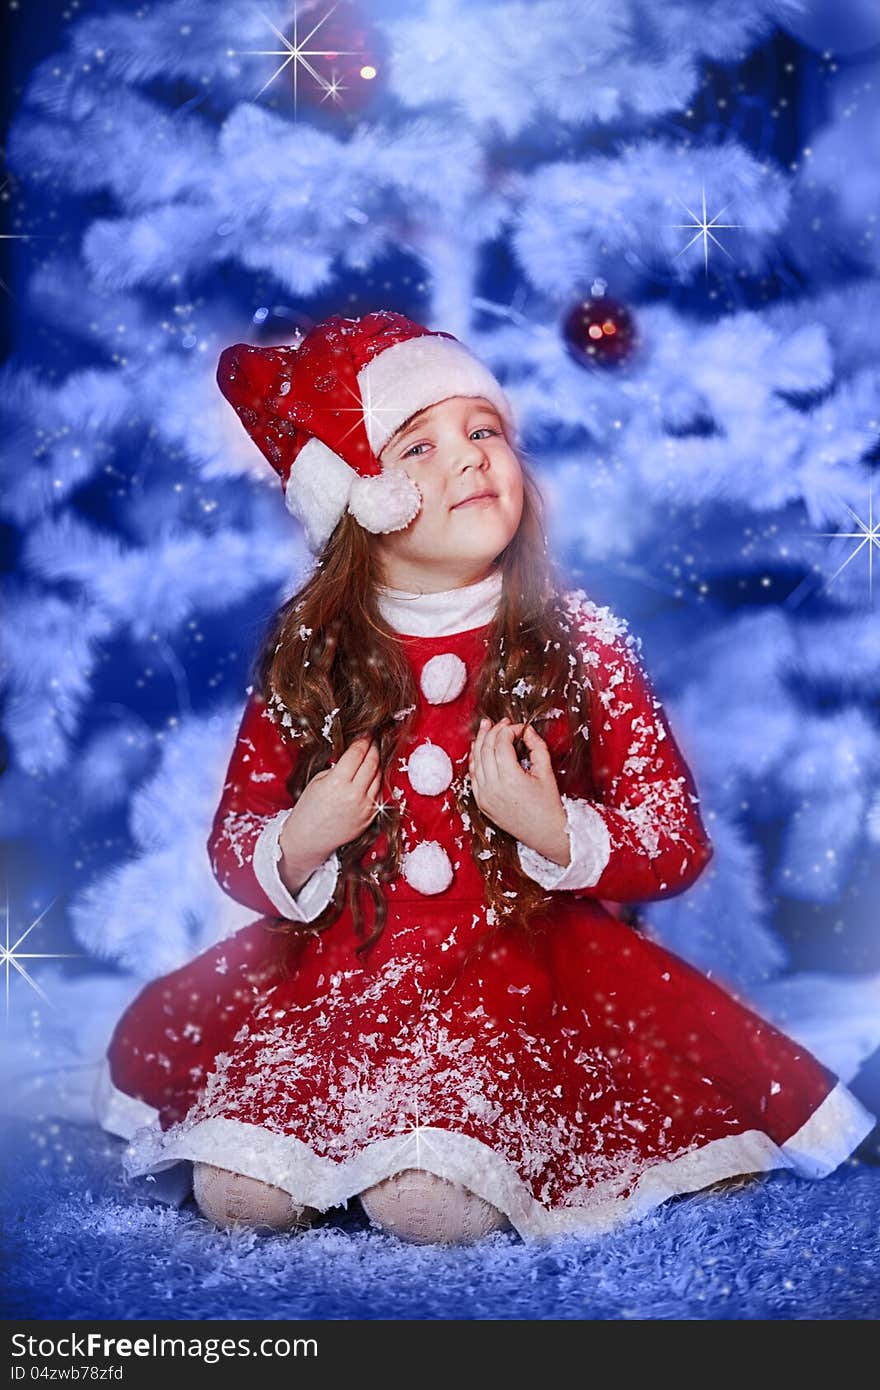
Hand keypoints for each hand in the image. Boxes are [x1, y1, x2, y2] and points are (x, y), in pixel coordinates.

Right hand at [279, 735, 381, 881]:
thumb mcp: (318, 781)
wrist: (308, 839)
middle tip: (374, 738)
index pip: (357, 753)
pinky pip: (378, 792)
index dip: (363, 739)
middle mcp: (354, 795)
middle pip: (372, 762)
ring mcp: (365, 807)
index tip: (367, 731)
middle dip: (374, 747)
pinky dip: (377, 780)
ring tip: (375, 752)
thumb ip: (338, 767)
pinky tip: (373, 773)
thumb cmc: (309, 808)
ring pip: (379, 777)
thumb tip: (354, 754)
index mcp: (337, 783)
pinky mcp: (370, 817)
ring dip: (378, 762)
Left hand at [468, 718, 569, 863]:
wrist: (545, 833)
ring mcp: (484, 796)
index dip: (509, 730)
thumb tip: (527, 730)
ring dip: (480, 742)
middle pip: (486, 749)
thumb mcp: (546, 772)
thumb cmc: (548, 805)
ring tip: (486, 728)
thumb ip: (537, 747)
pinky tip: (479, 749)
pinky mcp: (481, 802)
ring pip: (475, 761)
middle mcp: (493, 787)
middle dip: (493, 731)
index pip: (502, 743)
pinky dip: (475, 760)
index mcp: (510, 779)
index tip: (519, 728)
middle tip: (500, 722)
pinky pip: (473, 776)